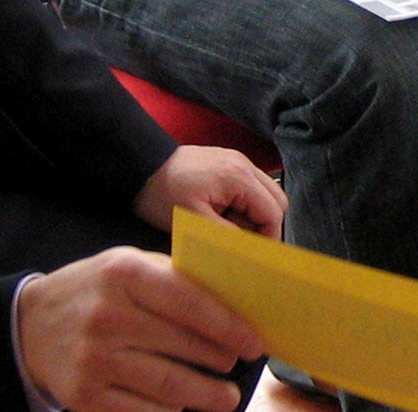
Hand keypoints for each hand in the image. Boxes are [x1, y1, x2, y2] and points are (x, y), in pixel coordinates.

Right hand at [16, 246, 261, 411]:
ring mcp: (95, 361)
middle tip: (238, 366)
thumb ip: (174, 279)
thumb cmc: (93, 292)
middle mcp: (108, 317)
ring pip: (168, 386)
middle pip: (182, 347)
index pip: (189, 301)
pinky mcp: (84, 397)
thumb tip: (233, 304)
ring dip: (205, 396)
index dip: (227, 325)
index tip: (253, 342)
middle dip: (220, 361)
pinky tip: (184, 407)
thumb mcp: (127, 266)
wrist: (29, 326)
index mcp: (125, 275)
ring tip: (226, 397)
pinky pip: (141, 411)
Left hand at [133, 145, 285, 237]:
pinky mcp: (228, 162)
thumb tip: (250, 251)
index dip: (268, 238)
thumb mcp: (194, 222)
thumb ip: (228, 236)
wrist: (140, 165)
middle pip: (277, 201)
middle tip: (237, 239)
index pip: (274, 212)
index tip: (253, 256)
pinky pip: (250, 186)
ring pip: (265, 193)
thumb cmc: (162, 193)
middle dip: (263, 224)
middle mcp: (245, 165)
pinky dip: (242, 202)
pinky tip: (219, 211)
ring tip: (225, 224)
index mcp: (239, 178)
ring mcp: (237, 161)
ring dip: (252, 213)